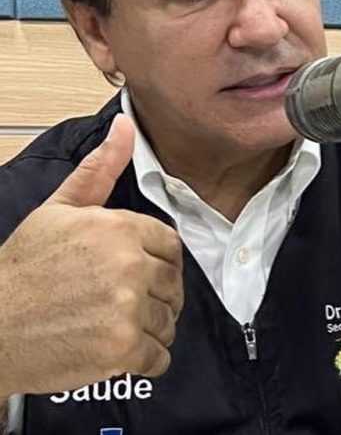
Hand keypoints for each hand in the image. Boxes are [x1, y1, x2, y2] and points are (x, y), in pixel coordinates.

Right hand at [0, 114, 183, 396]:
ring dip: (149, 327)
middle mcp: (129, 266)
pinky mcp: (123, 349)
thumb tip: (126, 126)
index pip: (171, 246)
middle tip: (121, 303)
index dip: (156, 261)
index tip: (136, 273)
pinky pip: (160, 356)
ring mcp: (127, 309)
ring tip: (114, 324)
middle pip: (173, 284)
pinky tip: (117, 349)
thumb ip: (99, 169)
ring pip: (169, 321)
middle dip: (154, 295)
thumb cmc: (24, 267)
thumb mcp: (58, 209)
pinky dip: (144, 357)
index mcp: (119, 229)